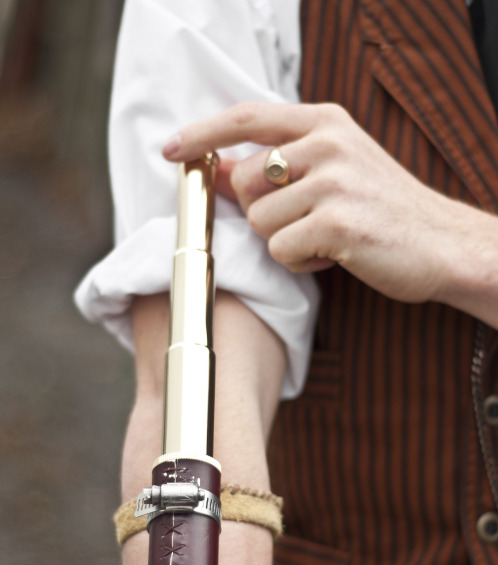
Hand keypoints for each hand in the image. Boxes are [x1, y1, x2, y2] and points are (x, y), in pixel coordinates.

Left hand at [163, 101, 459, 303]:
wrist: (441, 243)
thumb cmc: (380, 210)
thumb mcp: (331, 172)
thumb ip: (274, 167)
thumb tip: (213, 169)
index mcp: (324, 122)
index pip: (246, 118)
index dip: (202, 133)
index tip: (172, 149)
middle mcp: (327, 143)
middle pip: (243, 182)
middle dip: (260, 213)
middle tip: (301, 222)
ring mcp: (334, 181)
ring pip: (258, 221)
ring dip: (284, 241)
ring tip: (325, 238)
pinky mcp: (337, 222)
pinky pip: (281, 250)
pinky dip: (301, 262)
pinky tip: (335, 255)